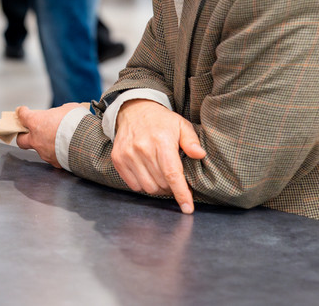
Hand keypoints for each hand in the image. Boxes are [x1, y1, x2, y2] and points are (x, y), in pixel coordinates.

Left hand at [15, 103, 87, 167]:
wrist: (88, 141)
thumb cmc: (77, 122)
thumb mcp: (67, 109)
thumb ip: (58, 112)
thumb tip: (59, 114)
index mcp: (36, 123)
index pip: (23, 116)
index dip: (22, 112)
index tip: (23, 111)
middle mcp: (36, 139)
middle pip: (21, 140)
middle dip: (23, 136)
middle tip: (29, 132)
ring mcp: (44, 152)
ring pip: (38, 150)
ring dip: (44, 145)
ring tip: (56, 140)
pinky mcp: (55, 162)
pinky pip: (52, 158)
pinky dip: (56, 154)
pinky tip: (64, 150)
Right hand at [110, 99, 205, 213]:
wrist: (133, 110)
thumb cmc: (161, 121)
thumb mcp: (181, 125)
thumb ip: (191, 141)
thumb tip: (200, 155)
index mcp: (161, 141)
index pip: (172, 174)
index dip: (181, 193)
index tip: (188, 208)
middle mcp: (142, 149)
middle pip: (161, 184)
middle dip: (172, 187)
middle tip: (174, 178)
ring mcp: (128, 154)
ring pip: (148, 187)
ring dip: (158, 188)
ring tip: (162, 176)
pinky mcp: (118, 159)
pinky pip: (133, 185)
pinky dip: (143, 185)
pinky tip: (148, 174)